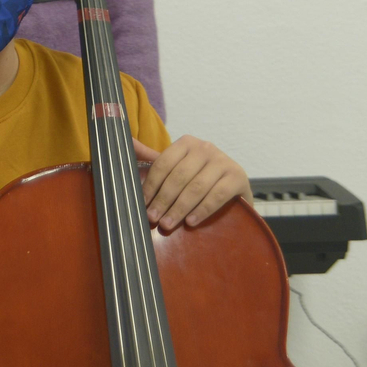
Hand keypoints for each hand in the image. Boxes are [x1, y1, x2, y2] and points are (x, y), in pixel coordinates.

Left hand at [133, 136, 252, 233]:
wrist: (236, 187)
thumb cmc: (200, 178)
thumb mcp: (180, 168)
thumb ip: (157, 165)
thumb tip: (128, 159)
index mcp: (186, 143)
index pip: (163, 164)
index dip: (151, 185)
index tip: (143, 204)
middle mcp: (205, 148)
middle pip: (178, 176)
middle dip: (163, 200)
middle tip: (153, 218)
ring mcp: (223, 161)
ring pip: (196, 187)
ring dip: (179, 208)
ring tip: (167, 224)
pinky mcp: (238, 176)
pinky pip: (216, 195)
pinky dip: (201, 210)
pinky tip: (190, 222)